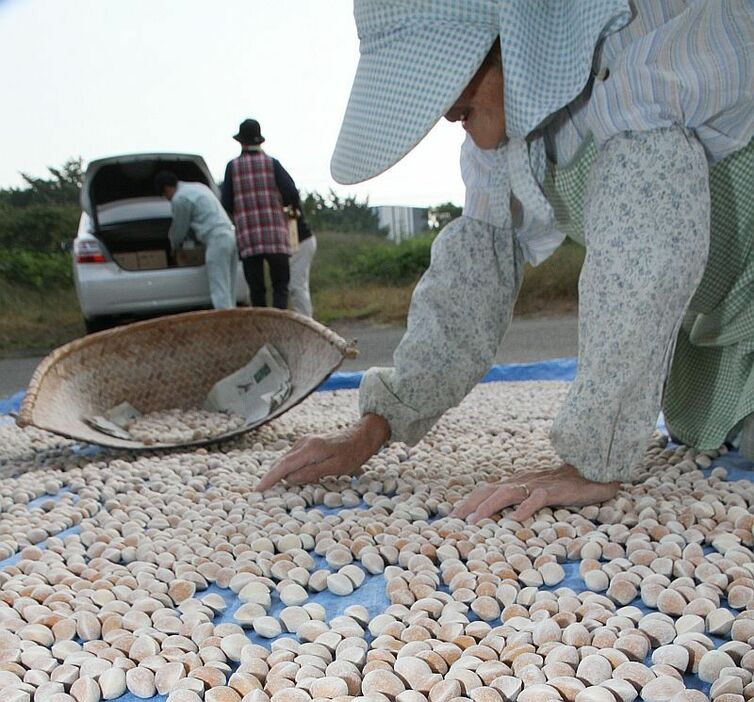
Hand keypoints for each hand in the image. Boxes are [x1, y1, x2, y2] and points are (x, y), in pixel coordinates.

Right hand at [255, 414, 389, 490]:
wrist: (362, 436)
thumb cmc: (352, 453)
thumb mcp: (335, 468)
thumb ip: (311, 473)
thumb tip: (289, 480)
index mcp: (310, 449)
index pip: (284, 466)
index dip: (270, 479)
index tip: (258, 490)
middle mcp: (304, 443)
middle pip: (281, 462)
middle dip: (269, 476)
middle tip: (257, 491)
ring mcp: (305, 441)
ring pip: (285, 459)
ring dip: (276, 472)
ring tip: (266, 486)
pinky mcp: (308, 443)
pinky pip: (292, 457)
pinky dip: (285, 466)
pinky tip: (283, 476)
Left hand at [450, 464, 618, 523]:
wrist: (591, 471)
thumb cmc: (563, 486)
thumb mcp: (537, 494)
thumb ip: (521, 502)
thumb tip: (505, 522)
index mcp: (515, 483)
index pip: (484, 490)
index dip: (467, 502)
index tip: (450, 517)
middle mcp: (521, 482)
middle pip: (487, 490)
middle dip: (468, 505)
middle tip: (453, 522)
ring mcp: (536, 485)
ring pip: (506, 493)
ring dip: (489, 507)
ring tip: (475, 521)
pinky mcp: (554, 490)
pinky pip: (536, 498)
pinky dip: (524, 508)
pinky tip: (515, 520)